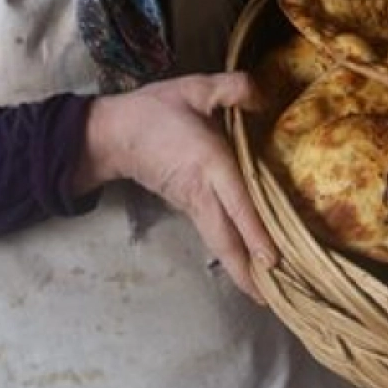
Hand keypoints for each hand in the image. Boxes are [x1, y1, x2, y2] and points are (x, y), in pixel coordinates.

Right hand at [74, 72, 275, 301]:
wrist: (113, 134)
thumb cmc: (156, 110)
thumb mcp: (195, 88)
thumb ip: (233, 88)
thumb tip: (264, 93)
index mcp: (209, 162)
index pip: (236, 203)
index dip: (254, 232)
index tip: (272, 260)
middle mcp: (203, 191)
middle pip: (226, 239)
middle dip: (247, 272)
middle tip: (273, 300)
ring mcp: (193, 204)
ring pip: (218, 242)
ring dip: (239, 269)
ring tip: (264, 294)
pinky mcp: (187, 208)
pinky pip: (213, 235)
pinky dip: (230, 254)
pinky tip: (246, 264)